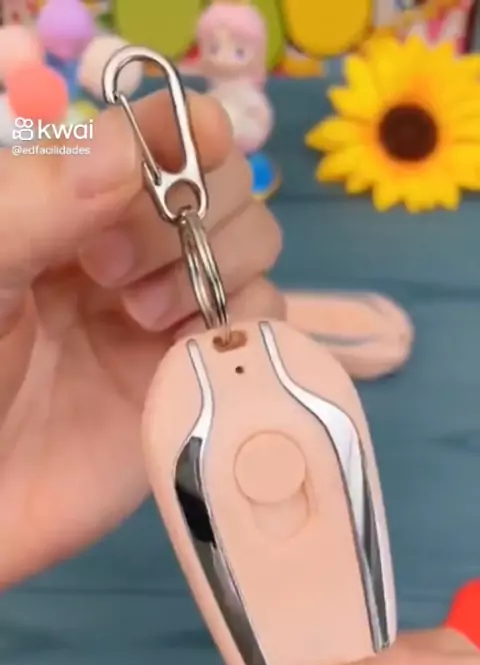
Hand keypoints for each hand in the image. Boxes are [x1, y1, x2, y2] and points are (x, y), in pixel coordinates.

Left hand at [0, 90, 282, 583]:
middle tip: (110, 268)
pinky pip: (265, 327)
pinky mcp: (205, 377)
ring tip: (141, 317)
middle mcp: (138, 252)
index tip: (197, 142)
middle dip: (188, 210)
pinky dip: (246, 323)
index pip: (158, 138)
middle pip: (225, 184)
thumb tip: (125, 147)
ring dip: (218, 262)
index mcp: (78, 209)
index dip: (185, 129)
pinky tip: (183, 353)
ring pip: (256, 244)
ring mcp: (176, 316)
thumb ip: (37, 202)